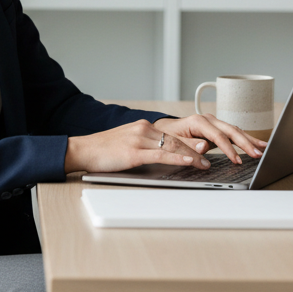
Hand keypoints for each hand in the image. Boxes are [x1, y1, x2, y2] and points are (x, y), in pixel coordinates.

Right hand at [64, 119, 214, 174]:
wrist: (83, 150)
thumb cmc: (102, 150)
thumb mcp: (127, 143)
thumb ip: (144, 146)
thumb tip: (161, 155)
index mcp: (143, 127)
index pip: (172, 135)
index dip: (190, 144)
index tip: (203, 151)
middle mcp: (143, 130)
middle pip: (176, 140)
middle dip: (196, 150)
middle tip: (210, 159)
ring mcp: (139, 140)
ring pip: (172, 146)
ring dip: (192, 156)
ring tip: (205, 165)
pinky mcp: (134, 153)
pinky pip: (161, 155)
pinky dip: (178, 158)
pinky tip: (189, 162)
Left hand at [151, 114, 266, 162]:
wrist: (164, 129)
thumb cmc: (167, 135)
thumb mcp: (173, 141)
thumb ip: (189, 145)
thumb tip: (205, 147)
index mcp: (198, 122)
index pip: (218, 136)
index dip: (229, 149)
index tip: (237, 160)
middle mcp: (208, 120)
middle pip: (231, 131)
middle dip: (246, 143)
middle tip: (258, 154)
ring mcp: (214, 123)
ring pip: (235, 130)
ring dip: (250, 140)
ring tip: (264, 148)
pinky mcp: (217, 128)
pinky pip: (233, 133)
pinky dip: (245, 139)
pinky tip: (256, 144)